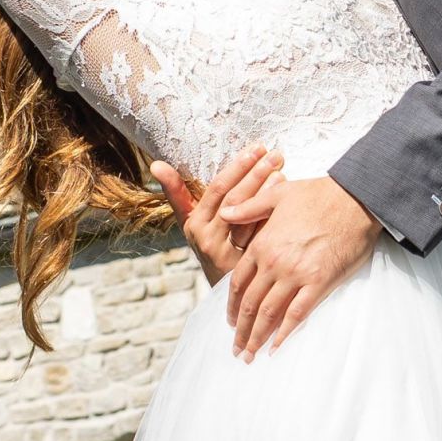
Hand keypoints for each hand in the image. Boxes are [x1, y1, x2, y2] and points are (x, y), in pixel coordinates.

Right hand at [151, 146, 281, 285]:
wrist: (226, 292)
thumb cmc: (213, 247)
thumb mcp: (193, 222)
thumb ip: (178, 192)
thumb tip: (157, 165)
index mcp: (193, 222)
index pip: (216, 188)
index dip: (237, 167)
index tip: (255, 148)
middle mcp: (205, 238)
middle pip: (234, 199)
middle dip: (255, 173)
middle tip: (275, 153)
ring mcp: (224, 253)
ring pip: (247, 217)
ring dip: (266, 191)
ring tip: (281, 169)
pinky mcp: (242, 265)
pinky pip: (258, 236)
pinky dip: (271, 215)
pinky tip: (285, 200)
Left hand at [223, 175, 381, 357]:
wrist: (354, 198)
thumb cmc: (318, 194)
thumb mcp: (277, 194)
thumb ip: (249, 207)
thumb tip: (225, 211)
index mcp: (262, 245)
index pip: (239, 283)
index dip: (232, 306)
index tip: (231, 322)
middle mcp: (274, 263)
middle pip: (250, 303)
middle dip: (241, 330)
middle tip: (237, 350)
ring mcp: (296, 274)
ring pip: (269, 312)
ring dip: (257, 337)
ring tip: (251, 355)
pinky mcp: (319, 282)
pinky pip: (298, 314)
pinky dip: (285, 333)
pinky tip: (277, 347)